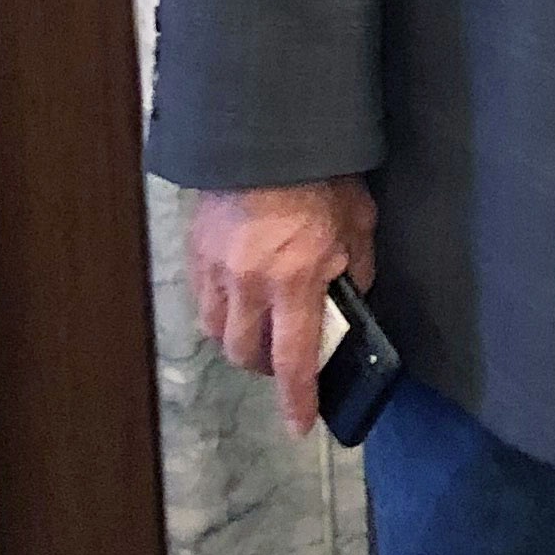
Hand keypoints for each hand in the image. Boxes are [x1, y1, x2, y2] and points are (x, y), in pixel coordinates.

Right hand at [187, 179, 375, 441]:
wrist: (266, 129)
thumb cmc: (322, 174)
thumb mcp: (358, 221)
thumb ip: (357, 267)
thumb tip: (350, 296)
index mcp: (295, 281)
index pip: (295, 360)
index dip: (297, 400)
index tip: (299, 426)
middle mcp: (249, 284)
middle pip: (246, 355)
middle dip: (266, 367)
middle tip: (285, 357)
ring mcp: (216, 268)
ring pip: (218, 332)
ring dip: (240, 340)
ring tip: (260, 327)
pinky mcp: (195, 250)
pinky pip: (203, 299)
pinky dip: (221, 309)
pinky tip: (238, 295)